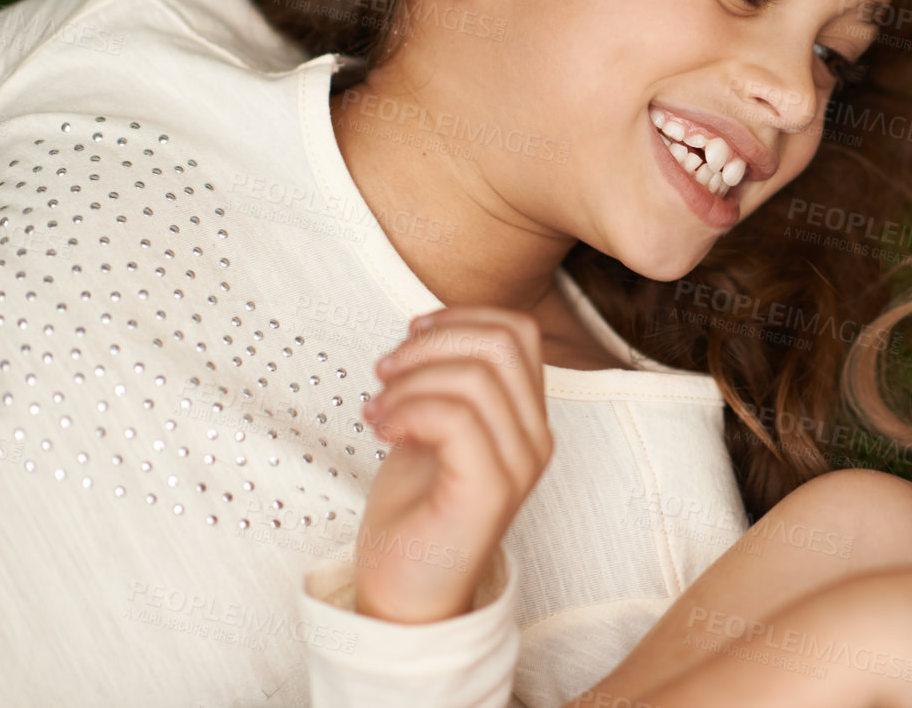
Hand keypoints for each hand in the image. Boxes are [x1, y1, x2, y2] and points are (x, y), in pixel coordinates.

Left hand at [353, 306, 551, 623]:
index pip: (518, 332)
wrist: (406, 594)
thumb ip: (446, 385)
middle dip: (432, 343)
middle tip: (384, 371)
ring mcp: (518, 465)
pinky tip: (381, 429)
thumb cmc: (415, 513)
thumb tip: (429, 331)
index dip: (461, 318)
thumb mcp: (432, 429)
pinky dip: (408, 409)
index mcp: (525, 417)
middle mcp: (535, 438)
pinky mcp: (490, 491)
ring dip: (410, 380)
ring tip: (377, 408)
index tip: (410, 336)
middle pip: (501, 344)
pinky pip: (457, 419)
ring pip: (476, 377)